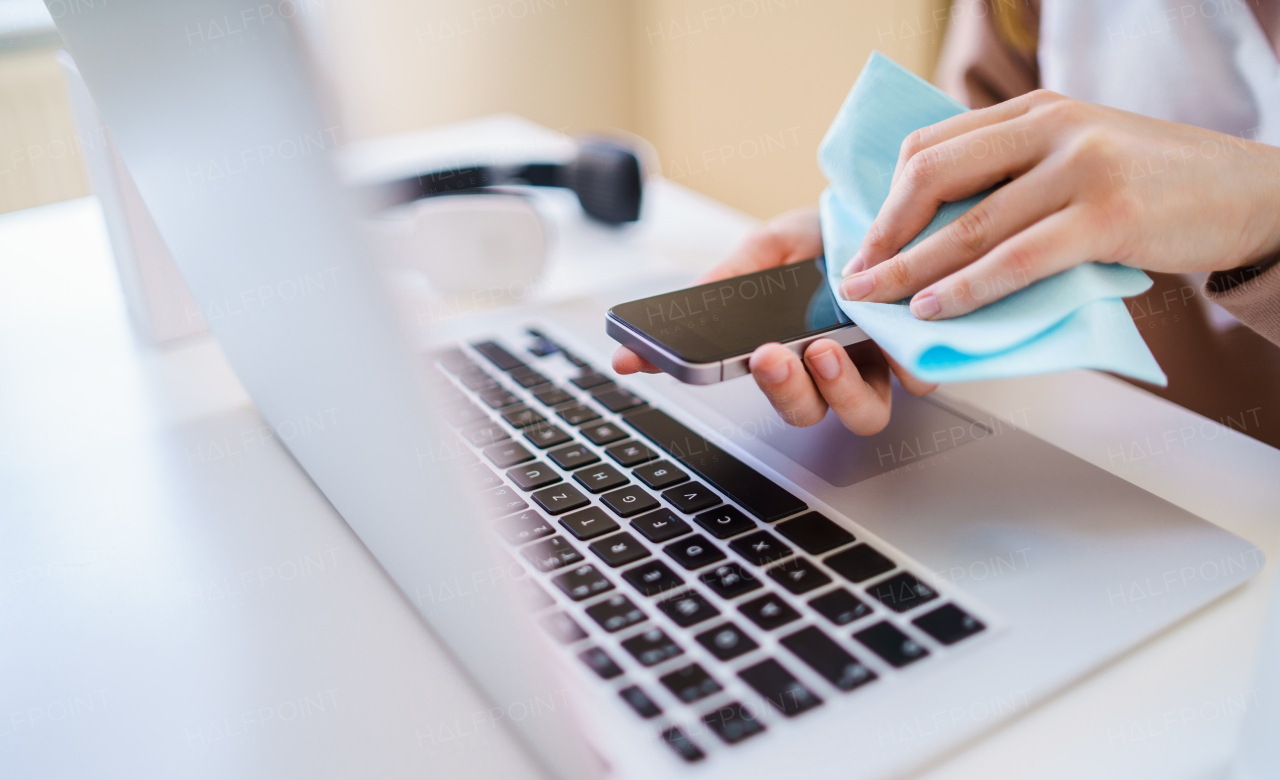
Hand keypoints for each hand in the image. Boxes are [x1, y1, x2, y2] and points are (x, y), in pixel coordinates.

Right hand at [612, 206, 935, 434]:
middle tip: (767, 356)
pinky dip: (904, 361)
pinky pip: (918, 378)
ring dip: (839, 389)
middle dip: (783, 390)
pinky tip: (886, 330)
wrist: (894, 208)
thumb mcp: (769, 247)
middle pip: (804, 411)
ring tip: (824, 348)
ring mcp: (876, 366)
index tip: (656, 362)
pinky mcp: (920, 355)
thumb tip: (661, 322)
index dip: (696, 378)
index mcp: (784, 350)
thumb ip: (723, 282)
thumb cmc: (827, 234)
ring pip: (861, 414)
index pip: (735, 379)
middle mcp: (829, 369)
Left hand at [838, 90, 1279, 318]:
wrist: (1252, 193)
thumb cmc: (1159, 185)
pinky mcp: (1108, 215)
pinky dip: (967, 288)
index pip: (932, 145)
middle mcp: (1052, 126)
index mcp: (1035, 110)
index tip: (867, 241)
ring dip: (911, 270)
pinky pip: (1017, 258)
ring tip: (878, 301)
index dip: (888, 199)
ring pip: (970, 224)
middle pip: (934, 175)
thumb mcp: (1079, 156)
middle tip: (857, 276)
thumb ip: (1018, 176)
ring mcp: (1081, 167)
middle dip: (885, 233)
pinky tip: (936, 309)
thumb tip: (941, 234)